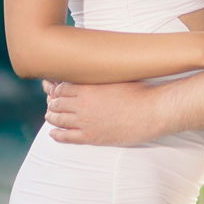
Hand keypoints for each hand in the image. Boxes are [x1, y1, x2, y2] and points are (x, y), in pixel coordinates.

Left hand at [46, 77, 171, 146]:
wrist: (152, 112)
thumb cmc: (139, 91)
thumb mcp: (117, 76)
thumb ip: (101, 74)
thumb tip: (97, 66)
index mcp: (87, 87)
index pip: (61, 88)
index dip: (55, 89)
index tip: (54, 90)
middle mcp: (82, 104)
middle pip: (57, 103)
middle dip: (52, 103)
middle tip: (51, 103)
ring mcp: (85, 122)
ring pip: (58, 119)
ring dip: (52, 117)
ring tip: (50, 116)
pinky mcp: (91, 137)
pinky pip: (67, 137)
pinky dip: (57, 135)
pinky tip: (53, 133)